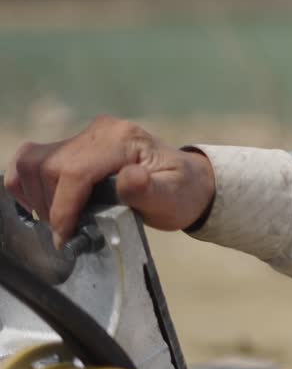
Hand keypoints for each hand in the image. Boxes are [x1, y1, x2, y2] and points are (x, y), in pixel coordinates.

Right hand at [3, 115, 215, 247]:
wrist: (186, 181)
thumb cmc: (179, 192)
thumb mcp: (172, 196)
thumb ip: (149, 190)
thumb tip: (130, 178)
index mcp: (123, 139)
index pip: (75, 171)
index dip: (64, 208)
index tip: (65, 237)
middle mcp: (99, 131)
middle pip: (48, 167)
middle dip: (51, 206)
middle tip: (68, 232)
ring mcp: (83, 136)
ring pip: (33, 162)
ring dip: (36, 196)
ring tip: (60, 220)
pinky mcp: (72, 146)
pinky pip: (31, 160)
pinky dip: (27, 184)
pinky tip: (44, 205)